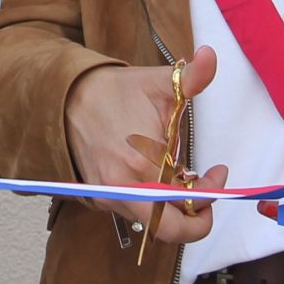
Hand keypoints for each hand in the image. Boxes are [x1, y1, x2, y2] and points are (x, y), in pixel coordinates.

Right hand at [63, 45, 228, 246]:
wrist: (66, 98)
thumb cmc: (115, 92)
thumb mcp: (158, 82)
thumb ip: (192, 76)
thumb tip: (211, 55)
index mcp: (143, 162)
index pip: (188, 201)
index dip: (211, 193)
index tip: (218, 173)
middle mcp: (124, 188)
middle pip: (171, 229)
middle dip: (196, 218)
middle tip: (205, 196)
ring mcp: (109, 197)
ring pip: (152, 225)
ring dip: (174, 209)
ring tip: (181, 179)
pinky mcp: (99, 199)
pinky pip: (134, 213)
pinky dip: (152, 204)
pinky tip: (156, 178)